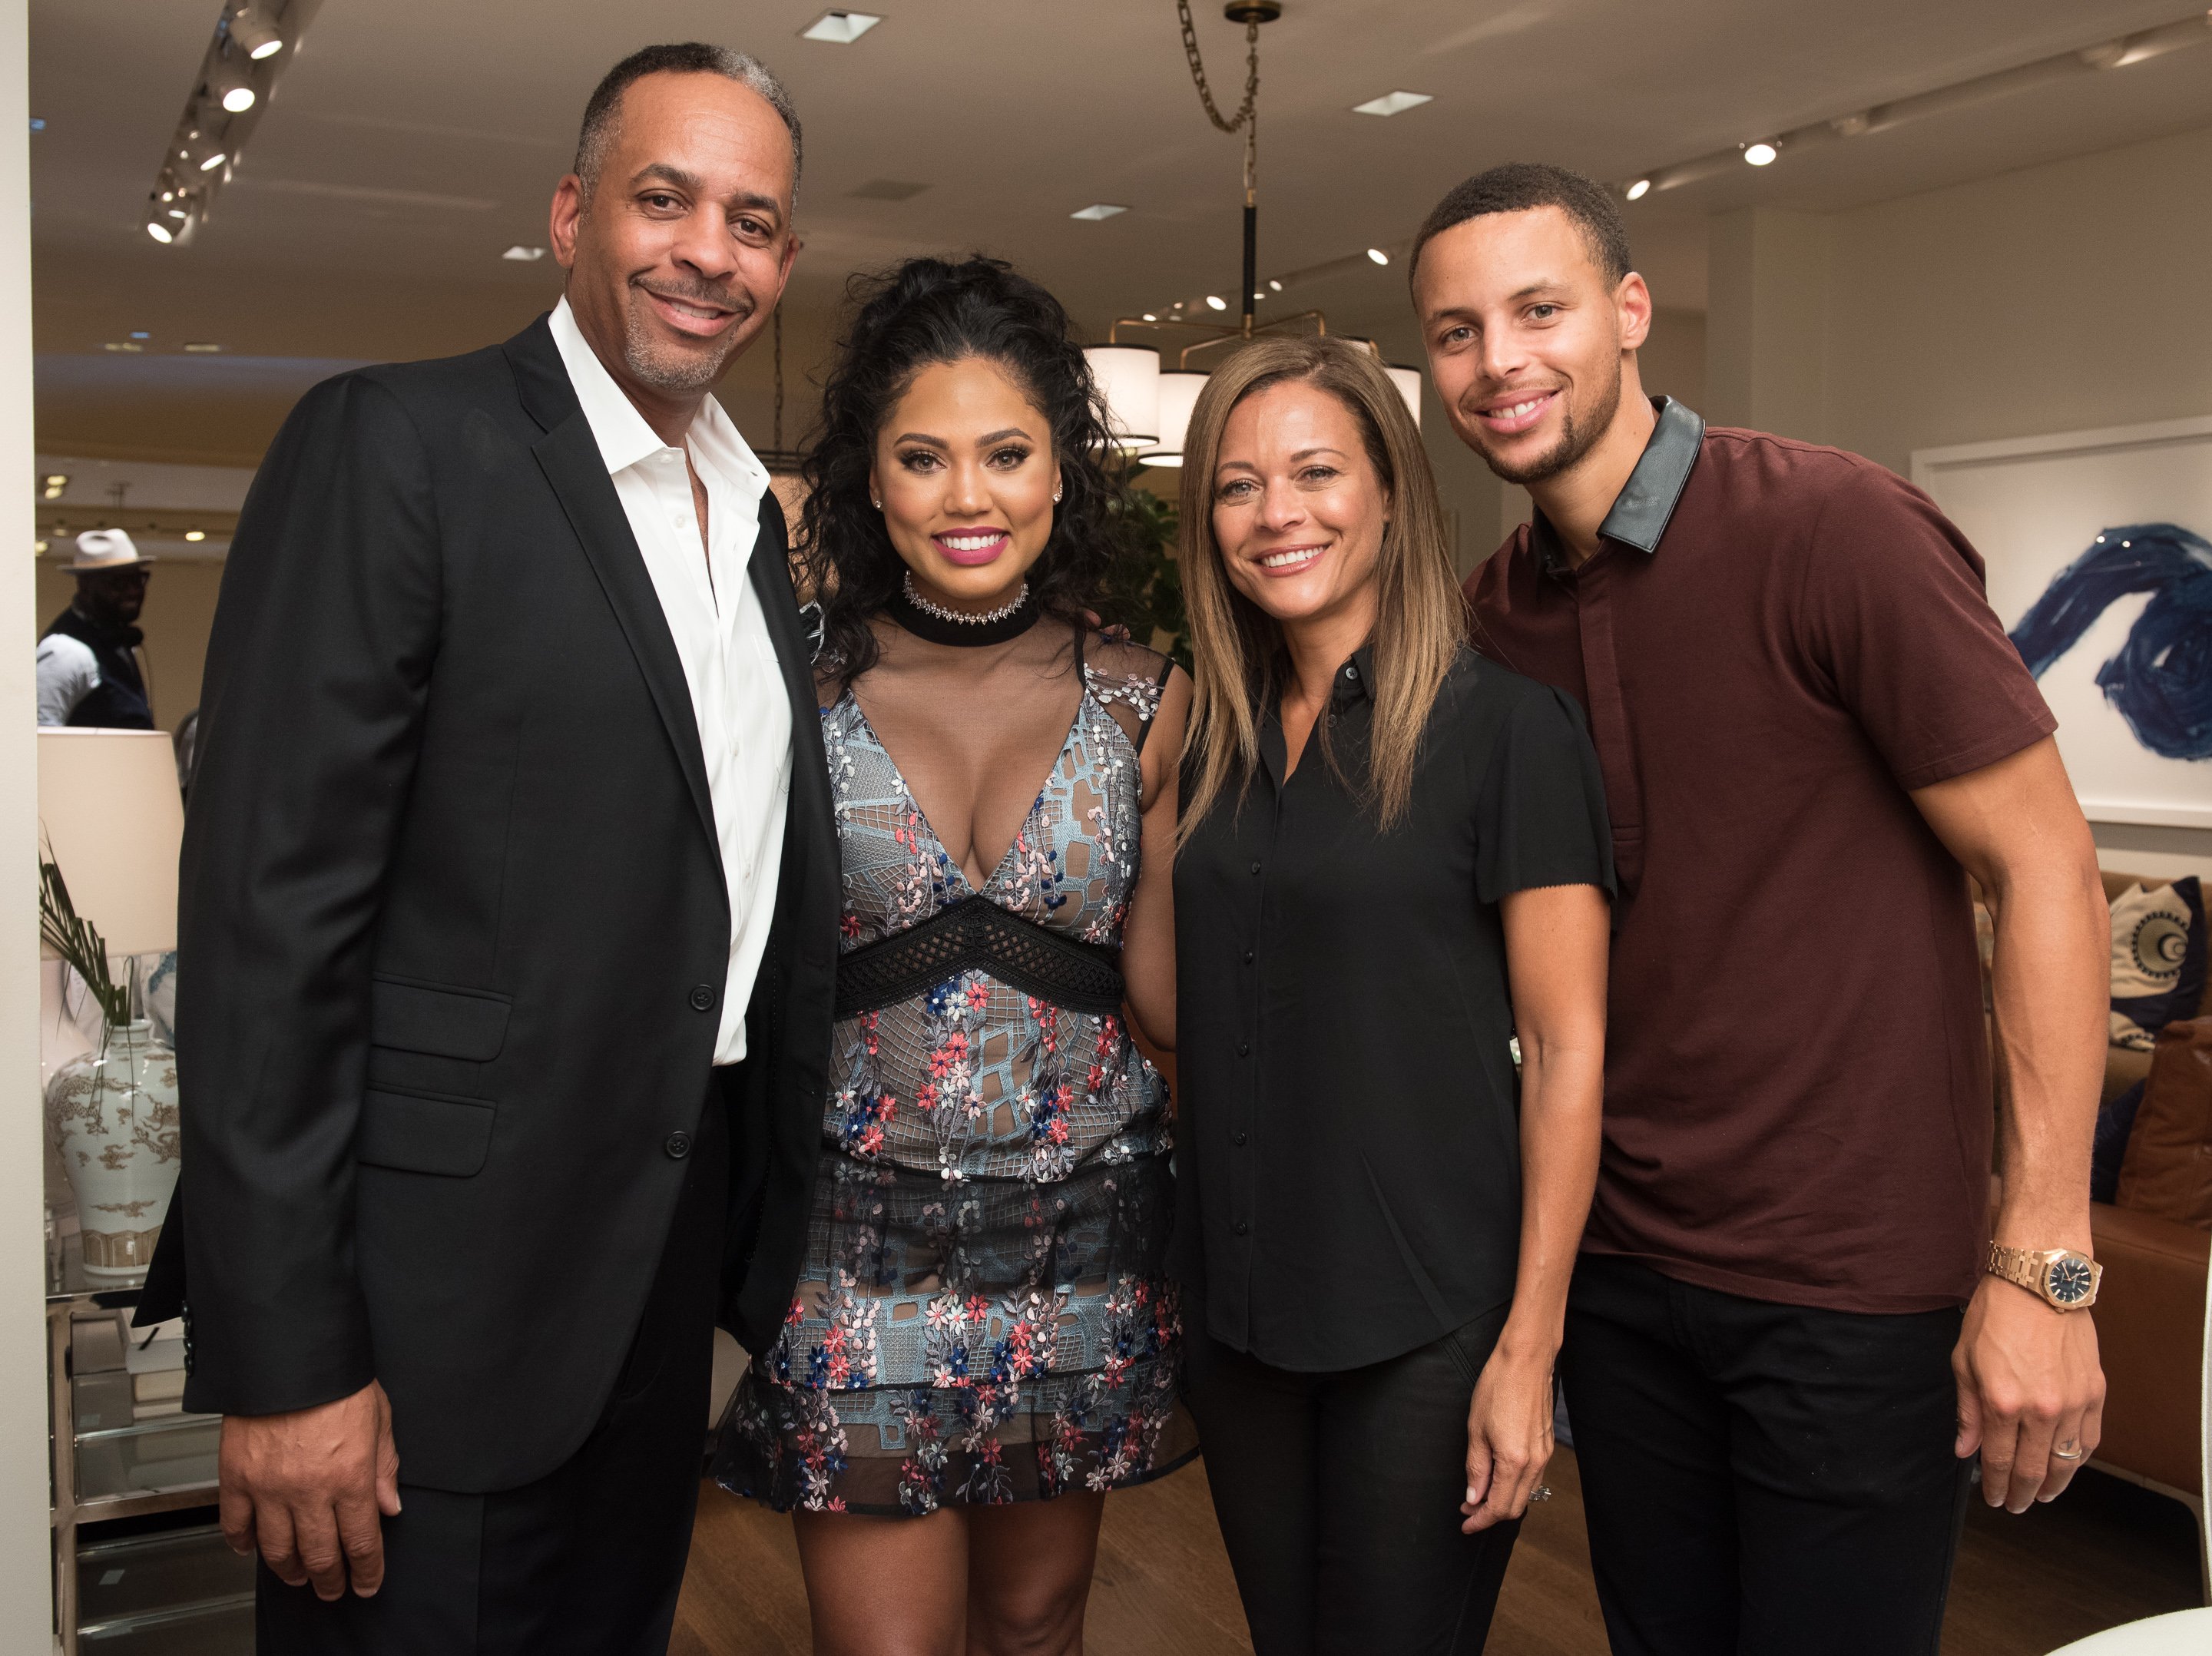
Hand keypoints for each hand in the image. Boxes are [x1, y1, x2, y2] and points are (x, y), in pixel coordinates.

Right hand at [219, 1380, 401, 1599]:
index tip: (367, 1582)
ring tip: (298, 1575)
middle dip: (329, 1579)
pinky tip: (252, 1548)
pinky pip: (235, 1525)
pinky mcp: (236, 1478)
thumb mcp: (380, 1417)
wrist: (288, 1353)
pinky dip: (242, 1543)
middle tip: (332, 1588)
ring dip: (290, 1570)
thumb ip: (385, 1467)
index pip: (361, 1541)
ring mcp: (268, 1488)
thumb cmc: (336, 1378)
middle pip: (320, 1554)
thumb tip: (390, 1505)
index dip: (366, 1569)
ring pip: (277, 1549)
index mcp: (350, 1476)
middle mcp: (309, 1489)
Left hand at [1461, 1343, 1554, 1532]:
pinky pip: (1533, 1477)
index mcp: (1514, 1462)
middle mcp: (1534, 1463)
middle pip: (1515, 1507)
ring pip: (1525, 1493)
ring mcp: (1544, 1454)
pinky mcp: (1547, 1444)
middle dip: (1490, 1514)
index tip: (1465, 1524)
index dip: (1480, 1520)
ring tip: (1479, 1493)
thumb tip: (1473, 1498)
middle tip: (1468, 1508)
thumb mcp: (1476, 1430)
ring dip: (1503, 1500)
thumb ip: (1476, 1468)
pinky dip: (1515, 1485)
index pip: (1498, 1507)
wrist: (1525, 1360)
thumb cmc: (1498, 1387)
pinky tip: (1498, 1477)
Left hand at [1953, 1275, 2104, 1512]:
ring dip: (2054, 1484)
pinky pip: (2089, 1440)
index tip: (1993, 1498)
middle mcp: (2040, 1410)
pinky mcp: (2095, 1394)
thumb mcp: (1964, 1361)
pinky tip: (2067, 1466)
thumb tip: (1964, 1449)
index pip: (1998, 1461)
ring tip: (2043, 1495)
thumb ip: (1967, 1412)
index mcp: (2002, 1403)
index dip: (1995, 1485)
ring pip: (2065, 1462)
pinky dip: (2078, 1460)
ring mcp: (2072, 1404)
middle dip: (2022, 1494)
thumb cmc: (1995, 1316)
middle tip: (2016, 1506)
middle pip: (2033, 1469)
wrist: (2038, 1284)